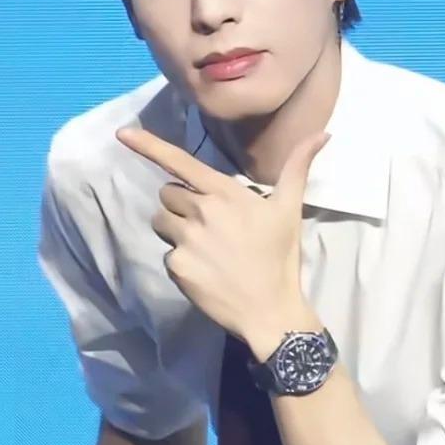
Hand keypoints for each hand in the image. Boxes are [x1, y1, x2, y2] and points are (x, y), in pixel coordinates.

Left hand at [115, 123, 330, 345]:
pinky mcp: (177, 267)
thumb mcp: (290, 210)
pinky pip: (168, 254)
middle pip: (168, 194)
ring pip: (162, 222)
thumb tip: (322, 134)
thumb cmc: (280, 258)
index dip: (148, 146)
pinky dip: (182, 261)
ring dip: (176, 230)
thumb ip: (297, 168)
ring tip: (206, 248)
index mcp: (224, 194)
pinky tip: (205, 271)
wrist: (269, 310)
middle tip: (208, 225)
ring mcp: (186, 241)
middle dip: (181, 205)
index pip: (180, 163)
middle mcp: (201, 212)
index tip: (122, 134)